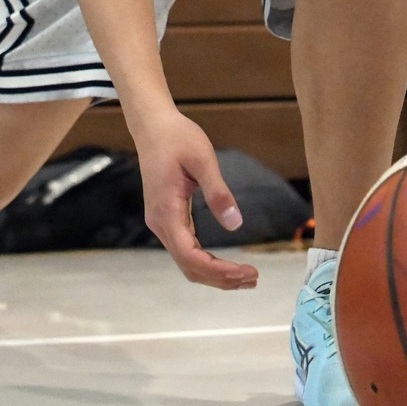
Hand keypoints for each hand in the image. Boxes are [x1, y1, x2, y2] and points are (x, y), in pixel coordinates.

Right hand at [134, 109, 258, 290]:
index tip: (246, 272)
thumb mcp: (202, 159)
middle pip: (189, 266)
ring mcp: (161, 223)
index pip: (191, 256)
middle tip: (253, 278)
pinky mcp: (167, 218)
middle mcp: (160, 224)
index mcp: (166, 212)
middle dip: (220, 278)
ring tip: (245, 276)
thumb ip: (218, 192)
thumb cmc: (178, 138)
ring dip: (214, 274)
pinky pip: (185, 249)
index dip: (219, 270)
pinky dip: (206, 262)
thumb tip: (235, 224)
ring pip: (186, 262)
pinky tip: (225, 264)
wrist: (153, 127)